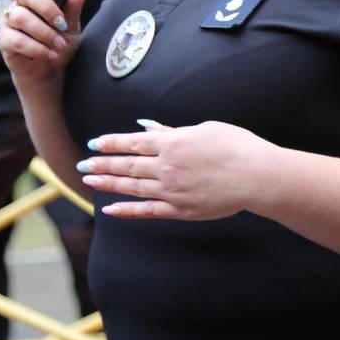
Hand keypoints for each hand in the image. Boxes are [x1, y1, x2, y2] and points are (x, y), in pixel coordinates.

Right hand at [0, 0, 88, 90]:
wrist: (51, 73)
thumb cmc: (60, 43)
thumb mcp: (72, 25)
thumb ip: (74, 6)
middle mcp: (20, 3)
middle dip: (47, 8)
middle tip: (62, 24)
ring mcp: (10, 21)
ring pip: (20, 16)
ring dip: (44, 32)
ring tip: (59, 45)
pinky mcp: (4, 41)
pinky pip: (16, 39)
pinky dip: (36, 48)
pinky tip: (48, 54)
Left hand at [79, 120, 277, 219]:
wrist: (256, 176)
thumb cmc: (236, 146)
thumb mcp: (205, 129)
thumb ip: (173, 131)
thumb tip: (148, 129)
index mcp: (173, 143)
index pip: (134, 142)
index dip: (112, 142)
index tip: (95, 143)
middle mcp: (167, 167)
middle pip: (127, 165)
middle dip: (102, 164)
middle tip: (82, 164)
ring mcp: (171, 191)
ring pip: (132, 187)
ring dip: (108, 184)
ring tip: (89, 180)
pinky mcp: (179, 210)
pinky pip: (146, 211)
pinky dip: (126, 210)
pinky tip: (109, 209)